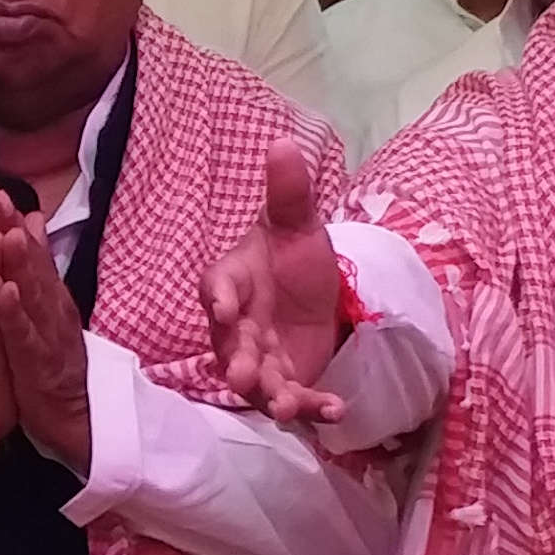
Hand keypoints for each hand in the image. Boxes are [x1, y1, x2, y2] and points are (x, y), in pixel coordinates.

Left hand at [0, 188, 91, 471]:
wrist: (75, 417)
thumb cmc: (55, 362)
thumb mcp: (46, 309)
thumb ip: (40, 265)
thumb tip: (32, 220)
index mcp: (48, 296)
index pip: (29, 252)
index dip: (11, 221)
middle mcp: (51, 308)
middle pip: (30, 264)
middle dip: (12, 229)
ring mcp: (47, 334)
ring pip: (31, 294)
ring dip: (18, 263)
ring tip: (4, 233)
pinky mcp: (40, 362)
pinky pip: (25, 334)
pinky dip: (15, 312)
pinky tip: (4, 290)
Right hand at [203, 142, 349, 426]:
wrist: (317, 290)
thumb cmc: (293, 255)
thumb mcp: (298, 223)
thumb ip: (288, 192)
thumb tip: (282, 142)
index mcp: (231, 281)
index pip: (217, 287)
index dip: (218, 298)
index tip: (222, 306)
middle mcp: (237, 325)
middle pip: (231, 344)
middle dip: (238, 361)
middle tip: (243, 374)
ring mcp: (260, 358)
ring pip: (259, 381)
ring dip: (271, 395)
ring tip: (286, 407)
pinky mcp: (288, 381)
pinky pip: (297, 397)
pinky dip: (314, 408)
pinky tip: (337, 411)